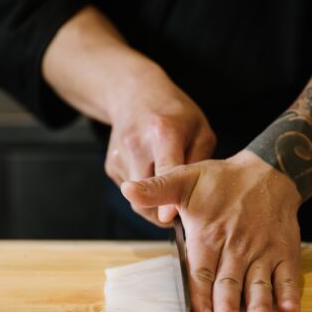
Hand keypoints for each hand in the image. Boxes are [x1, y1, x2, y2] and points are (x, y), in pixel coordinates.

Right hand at [41, 7, 214, 226]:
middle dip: (161, 210)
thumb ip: (201, 162)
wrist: (133, 93)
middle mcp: (136, 144)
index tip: (168, 218)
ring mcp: (119, 156)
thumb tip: (196, 198)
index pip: (165, 170)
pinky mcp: (110, 166)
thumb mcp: (200, 129)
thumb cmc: (174, 112)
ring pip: (136, 198)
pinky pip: (130, 192)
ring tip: (165, 182)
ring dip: (152, 200)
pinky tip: (150, 170)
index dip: (166, 197)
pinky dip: (143, 191)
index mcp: (163, 132)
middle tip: (178, 211)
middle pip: (145, 195)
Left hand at [121, 150, 301, 311]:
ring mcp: (263, 251)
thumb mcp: (184, 179)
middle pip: (230, 282)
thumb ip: (157, 190)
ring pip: (259, 282)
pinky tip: (290, 310)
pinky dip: (290, 292)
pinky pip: (289, 274)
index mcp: (209, 235)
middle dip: (229, 307)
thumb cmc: (220, 181)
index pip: (201, 270)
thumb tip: (128, 189)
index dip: (201, 295)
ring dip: (260, 302)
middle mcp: (236, 247)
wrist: (267, 170)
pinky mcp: (285, 252)